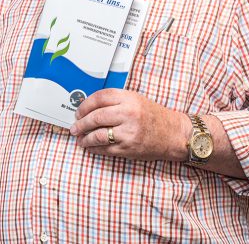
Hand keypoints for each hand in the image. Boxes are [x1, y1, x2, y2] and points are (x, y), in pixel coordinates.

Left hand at [70, 89, 190, 160]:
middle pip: (95, 117)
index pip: (98, 98)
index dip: (84, 105)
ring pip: (97, 135)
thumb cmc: (154, 116)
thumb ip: (114, 101)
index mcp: (129, 99)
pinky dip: (94, 148)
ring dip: (85, 138)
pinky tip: (90, 146)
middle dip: (81, 123)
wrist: (174, 134)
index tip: (78, 111)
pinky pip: (105, 149)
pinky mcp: (128, 148)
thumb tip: (88, 108)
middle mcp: (128, 114)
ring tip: (80, 138)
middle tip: (74, 127)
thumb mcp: (135, 99)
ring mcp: (128, 133)